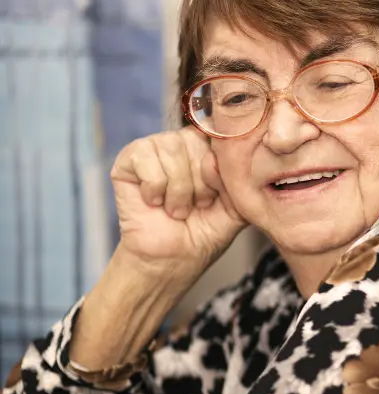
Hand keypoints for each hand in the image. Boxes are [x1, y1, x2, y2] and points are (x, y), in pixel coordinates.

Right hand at [110, 126, 247, 276]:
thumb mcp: (236, 208)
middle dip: (200, 183)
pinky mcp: (127, 159)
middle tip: (195, 207)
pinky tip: (154, 202)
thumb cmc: (203, 232)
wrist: (172, 259)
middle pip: (194, 140)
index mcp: (209, 147)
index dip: (219, 167)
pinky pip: (146, 160)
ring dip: (178, 189)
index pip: (218, 133)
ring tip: (176, 209)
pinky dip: (154, 188)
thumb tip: (213, 158)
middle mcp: (181, 141)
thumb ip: (236, 179)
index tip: (216, 197)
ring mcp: (154, 147)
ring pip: (172, 149)